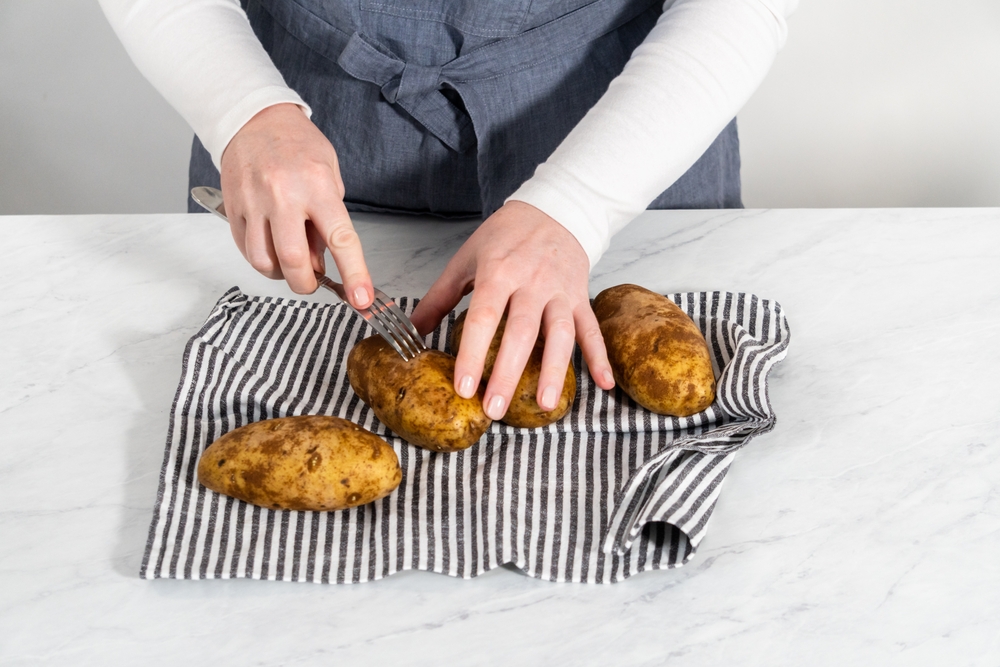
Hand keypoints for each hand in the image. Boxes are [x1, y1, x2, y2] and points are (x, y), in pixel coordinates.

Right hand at [219, 103, 372, 307]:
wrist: (254, 118)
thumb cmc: (297, 145)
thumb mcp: (329, 174)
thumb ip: (328, 219)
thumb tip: (323, 260)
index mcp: (317, 186)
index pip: (341, 239)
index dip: (354, 274)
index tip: (362, 299)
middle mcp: (284, 195)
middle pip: (294, 260)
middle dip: (306, 283)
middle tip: (313, 280)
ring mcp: (254, 202)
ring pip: (264, 261)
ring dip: (281, 274)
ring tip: (289, 260)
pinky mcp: (233, 207)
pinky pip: (245, 249)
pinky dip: (261, 259)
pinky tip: (271, 247)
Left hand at [410, 201, 615, 419]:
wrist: (552, 210)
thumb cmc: (504, 238)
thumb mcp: (466, 261)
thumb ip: (438, 298)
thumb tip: (411, 332)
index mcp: (498, 272)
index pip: (484, 317)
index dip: (473, 353)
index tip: (464, 386)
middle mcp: (531, 283)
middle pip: (521, 332)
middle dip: (507, 373)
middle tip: (493, 408)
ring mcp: (559, 291)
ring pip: (560, 334)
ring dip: (554, 371)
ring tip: (546, 405)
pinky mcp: (580, 297)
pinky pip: (591, 329)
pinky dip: (600, 356)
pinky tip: (603, 383)